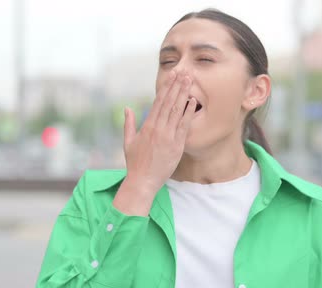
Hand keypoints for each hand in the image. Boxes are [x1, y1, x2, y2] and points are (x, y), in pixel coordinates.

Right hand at [122, 71, 196, 194]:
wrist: (143, 182)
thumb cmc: (135, 163)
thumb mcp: (128, 142)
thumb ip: (129, 124)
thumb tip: (127, 108)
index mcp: (147, 126)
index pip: (158, 102)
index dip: (166, 87)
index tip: (172, 76)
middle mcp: (158, 129)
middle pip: (170, 102)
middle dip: (177, 86)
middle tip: (184, 72)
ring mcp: (168, 137)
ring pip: (178, 111)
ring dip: (184, 94)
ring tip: (190, 81)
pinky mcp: (177, 146)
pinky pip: (184, 126)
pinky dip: (189, 113)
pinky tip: (193, 102)